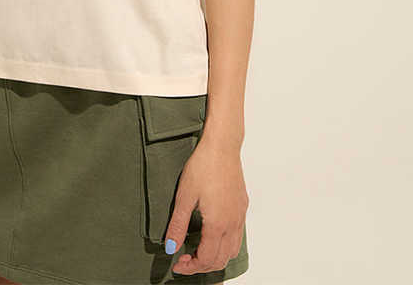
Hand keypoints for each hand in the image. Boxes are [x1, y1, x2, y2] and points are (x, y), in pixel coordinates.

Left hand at [164, 134, 248, 275]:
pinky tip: (212, 234)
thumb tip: (170, 248)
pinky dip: (225, 245)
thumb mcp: (184, 196)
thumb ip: (177, 225)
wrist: (222, 146)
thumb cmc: (203, 166)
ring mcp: (239, 215)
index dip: (191, 267)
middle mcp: (232, 224)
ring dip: (216, 257)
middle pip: (221, 260)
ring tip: (198, 250)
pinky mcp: (242, 206)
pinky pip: (237, 236)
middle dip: (202, 265)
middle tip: (184, 259)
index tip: (177, 264)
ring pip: (232, 250)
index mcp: (218, 224)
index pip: (206, 259)